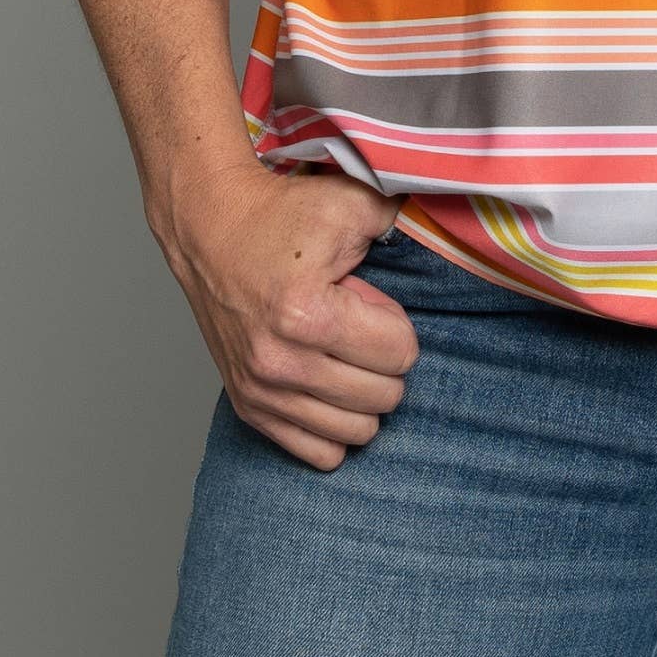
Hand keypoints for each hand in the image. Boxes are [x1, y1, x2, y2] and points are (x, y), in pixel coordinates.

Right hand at [165, 170, 418, 467]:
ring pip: (358, 431)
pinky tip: (329, 392)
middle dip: (383, 361)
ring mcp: (262, 391)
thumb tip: (448, 231)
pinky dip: (334, 429)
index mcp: (308, 315)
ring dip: (363, 397)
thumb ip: (401, 217)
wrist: (208, 230)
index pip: (401, 354)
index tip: (369, 304)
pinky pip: (319, 454)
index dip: (395, 325)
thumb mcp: (347, 202)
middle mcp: (281, 362)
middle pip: (385, 396)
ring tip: (343, 358)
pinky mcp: (249, 407)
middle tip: (356, 328)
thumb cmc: (278, 218)